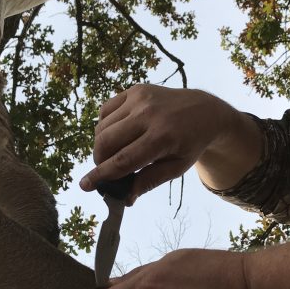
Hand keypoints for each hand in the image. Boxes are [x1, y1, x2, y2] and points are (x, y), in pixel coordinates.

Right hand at [80, 84, 235, 201]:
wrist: (204, 110)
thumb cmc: (190, 143)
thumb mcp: (177, 167)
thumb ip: (150, 181)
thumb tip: (125, 198)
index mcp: (162, 138)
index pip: (123, 160)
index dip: (101, 174)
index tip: (85, 185)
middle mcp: (148, 115)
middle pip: (106, 142)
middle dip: (99, 160)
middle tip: (105, 169)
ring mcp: (140, 98)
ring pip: (102, 127)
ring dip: (101, 145)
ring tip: (114, 152)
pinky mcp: (135, 89)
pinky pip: (106, 110)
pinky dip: (105, 125)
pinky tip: (118, 133)